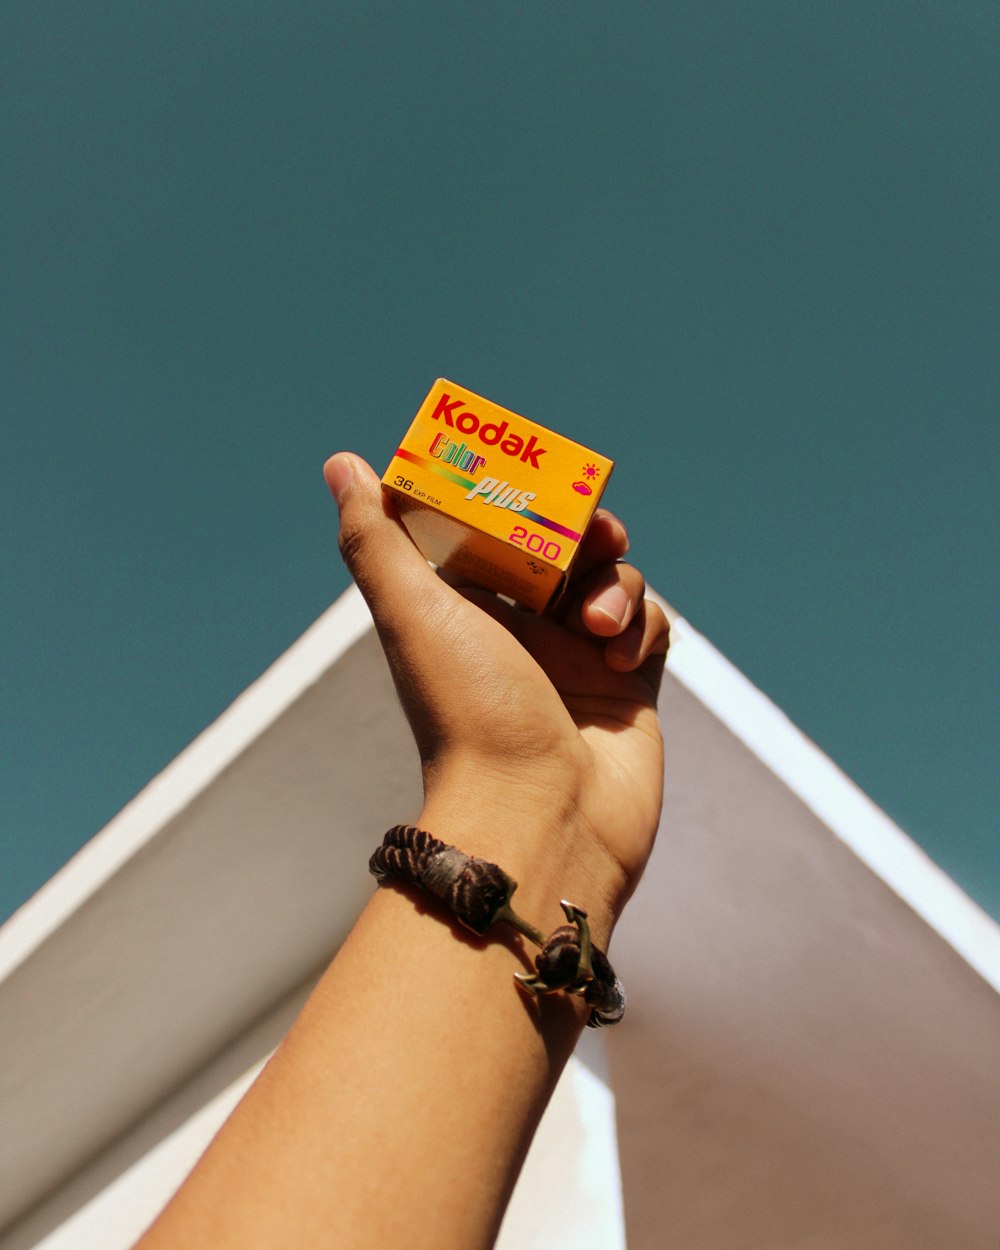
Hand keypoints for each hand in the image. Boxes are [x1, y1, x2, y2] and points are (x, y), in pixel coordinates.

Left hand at [324, 453, 668, 940]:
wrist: (538, 818)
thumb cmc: (467, 714)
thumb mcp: (414, 613)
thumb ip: (379, 537)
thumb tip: (342, 464)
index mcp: (468, 609)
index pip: (500, 529)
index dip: (523, 499)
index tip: (540, 479)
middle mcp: (522, 631)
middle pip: (567, 548)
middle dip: (587, 530)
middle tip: (595, 532)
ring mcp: (578, 660)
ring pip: (614, 581)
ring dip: (615, 585)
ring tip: (595, 625)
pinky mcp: (628, 689)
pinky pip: (649, 627)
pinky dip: (641, 627)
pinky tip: (619, 660)